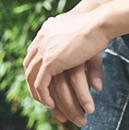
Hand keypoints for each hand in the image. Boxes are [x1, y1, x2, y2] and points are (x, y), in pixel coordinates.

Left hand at [23, 10, 109, 124]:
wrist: (99, 22)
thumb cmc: (97, 26)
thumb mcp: (83, 35)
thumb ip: (78, 45)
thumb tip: (80, 49)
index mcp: (46, 31)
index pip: (33, 55)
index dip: (37, 70)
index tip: (45, 83)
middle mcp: (40, 40)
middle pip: (29, 67)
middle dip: (33, 85)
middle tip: (43, 98)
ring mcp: (43, 50)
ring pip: (32, 78)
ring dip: (38, 94)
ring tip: (48, 106)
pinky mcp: (49, 61)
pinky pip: (40, 84)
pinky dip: (44, 96)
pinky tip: (51, 105)